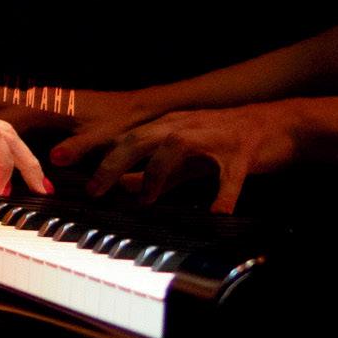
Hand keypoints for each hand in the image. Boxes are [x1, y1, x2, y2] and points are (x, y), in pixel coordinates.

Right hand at [0, 83, 155, 142]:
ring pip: (1, 102)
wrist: (137, 107)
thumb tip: (53, 160)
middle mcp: (39, 98)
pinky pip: (11, 106)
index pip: (10, 122)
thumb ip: (77, 147)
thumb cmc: (119, 121)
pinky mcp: (46, 102)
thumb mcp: (101, 137)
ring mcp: (41, 97)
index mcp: (48, 105)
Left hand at [51, 102, 301, 214]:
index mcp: (168, 126)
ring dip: (157, 174)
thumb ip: (156, 173)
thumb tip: (124, 188)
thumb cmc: (227, 142)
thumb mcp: (186, 158)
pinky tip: (217, 213)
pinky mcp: (242, 151)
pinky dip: (222, 194)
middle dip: (112, 163)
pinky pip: (229, 175)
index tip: (60, 161)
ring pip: (175, 147)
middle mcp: (184, 125)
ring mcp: (213, 136)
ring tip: (146, 201)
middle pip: (139, 138)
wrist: (277, 124)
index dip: (91, 149)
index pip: (122, 137)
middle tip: (94, 189)